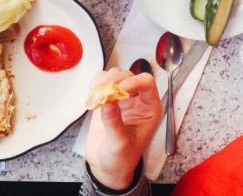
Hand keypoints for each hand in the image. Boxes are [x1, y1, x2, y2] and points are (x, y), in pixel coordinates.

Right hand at [85, 68, 161, 189]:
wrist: (107, 166)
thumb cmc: (121, 159)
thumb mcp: (120, 144)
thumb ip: (114, 123)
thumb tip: (108, 101)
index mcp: (149, 108)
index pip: (147, 83)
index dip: (133, 82)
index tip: (118, 89)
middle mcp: (138, 100)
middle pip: (128, 75)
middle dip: (114, 81)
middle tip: (102, 93)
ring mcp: (122, 98)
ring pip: (115, 75)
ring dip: (103, 81)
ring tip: (95, 96)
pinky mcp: (108, 99)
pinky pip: (102, 82)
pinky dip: (95, 85)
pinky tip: (92, 97)